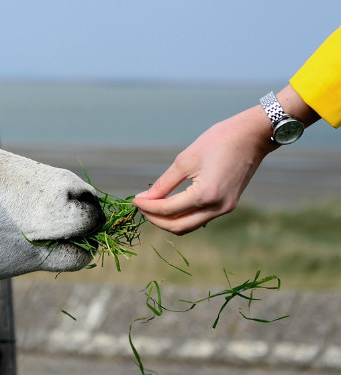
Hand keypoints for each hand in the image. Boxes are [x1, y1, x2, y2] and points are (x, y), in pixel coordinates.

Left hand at [133, 85, 318, 234]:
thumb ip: (163, 183)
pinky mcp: (228, 205)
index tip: (134, 200)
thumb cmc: (219, 141)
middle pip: (178, 227)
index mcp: (206, 195)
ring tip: (153, 206)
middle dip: (155, 219)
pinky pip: (200, 218)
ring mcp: (225, 209)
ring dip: (168, 220)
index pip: (168, 210)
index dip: (147, 207)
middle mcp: (217, 208)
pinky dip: (183, 215)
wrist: (253, 135)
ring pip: (189, 226)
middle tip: (141, 206)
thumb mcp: (185, 160)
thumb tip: (145, 199)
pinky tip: (171, 204)